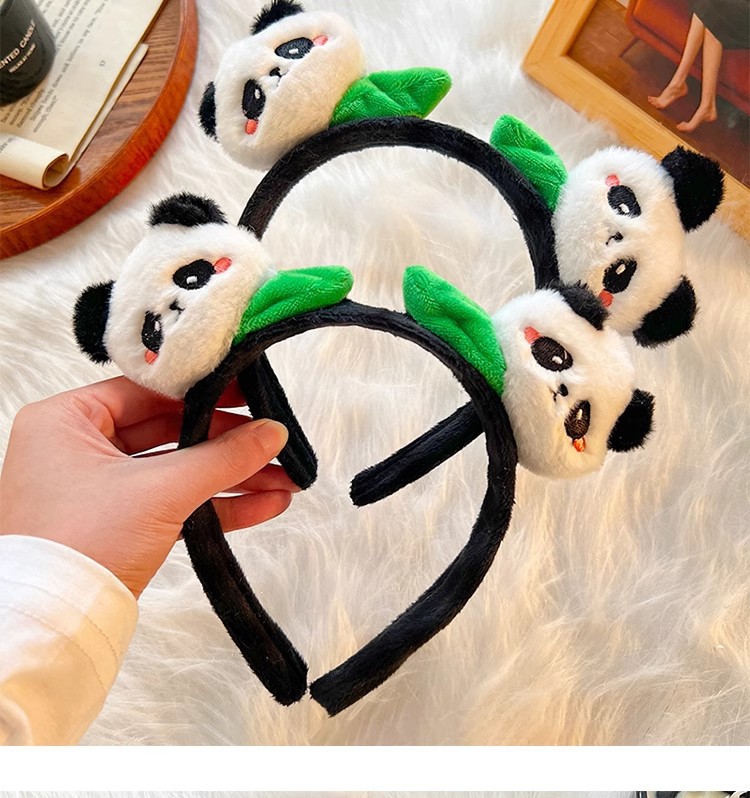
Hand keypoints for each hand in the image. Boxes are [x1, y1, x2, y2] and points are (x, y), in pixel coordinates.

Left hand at [0, 376, 295, 597]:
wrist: (57, 628)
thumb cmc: (80, 547)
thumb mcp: (160, 490)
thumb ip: (222, 457)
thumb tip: (271, 433)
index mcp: (66, 420)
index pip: (147, 390)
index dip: (204, 391)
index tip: (247, 393)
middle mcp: (77, 449)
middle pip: (170, 430)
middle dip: (229, 444)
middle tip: (272, 441)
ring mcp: (99, 489)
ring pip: (178, 470)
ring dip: (232, 477)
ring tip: (283, 480)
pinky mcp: (119, 523)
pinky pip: (174, 502)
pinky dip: (216, 504)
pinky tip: (262, 505)